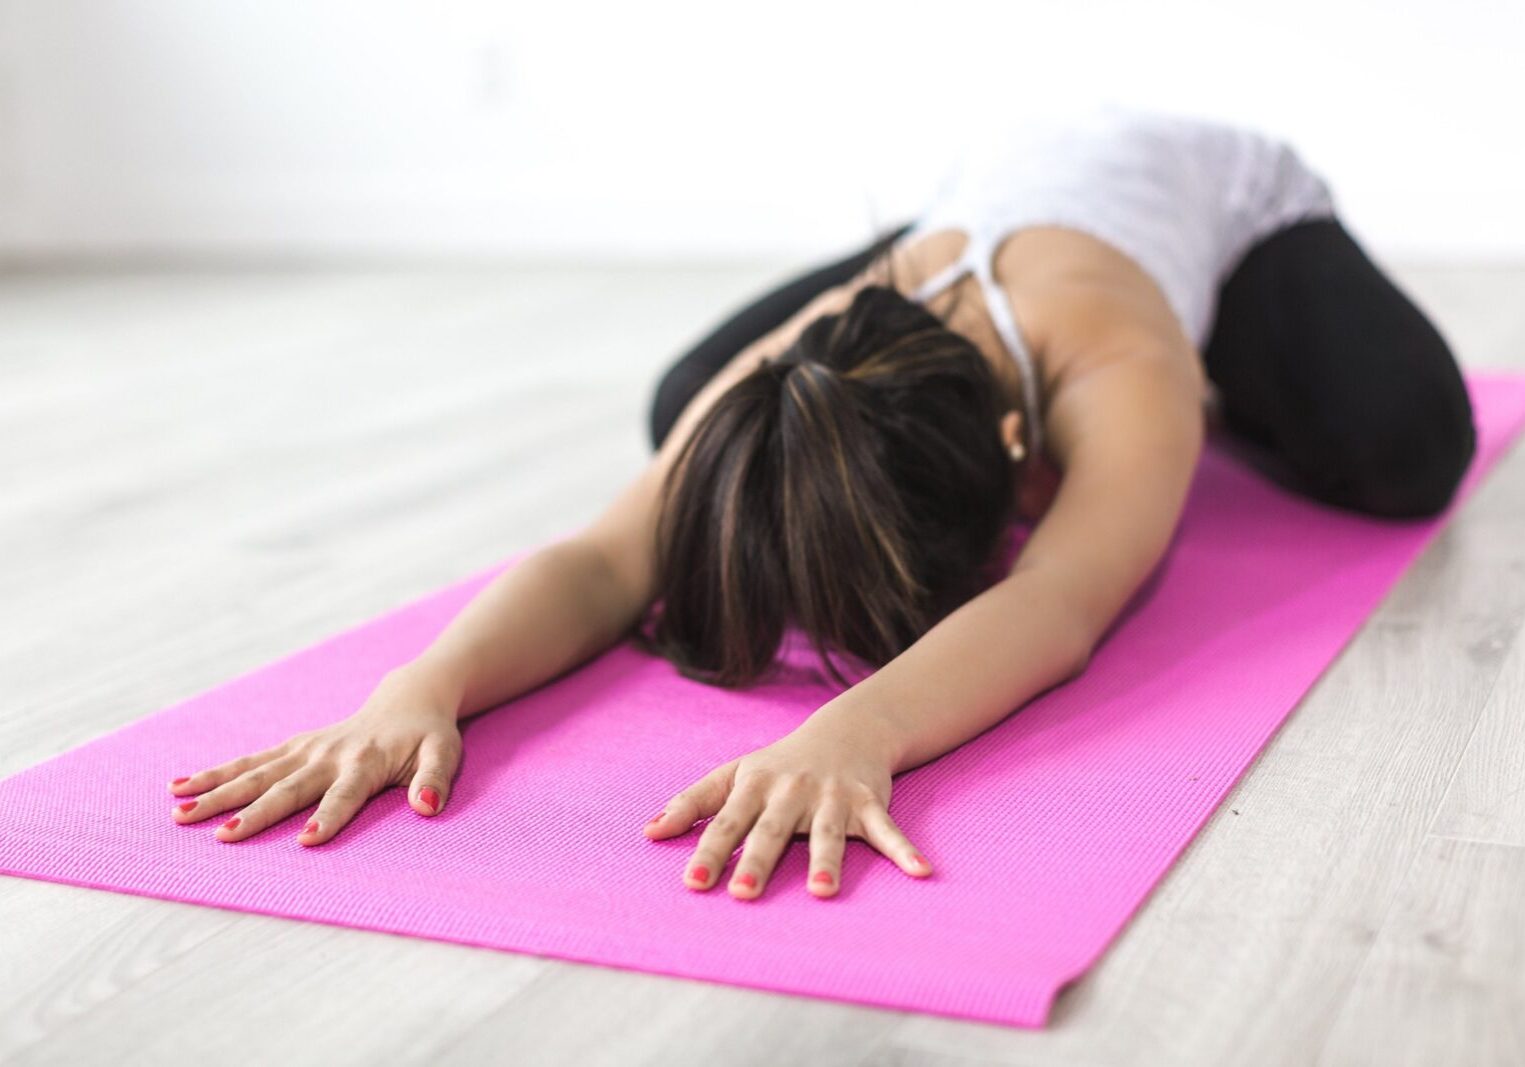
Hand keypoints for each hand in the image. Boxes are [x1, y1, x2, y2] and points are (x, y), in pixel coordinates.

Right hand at [166, 665, 463, 844]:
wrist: (408, 700)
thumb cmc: (428, 736)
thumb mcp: (444, 754)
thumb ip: (435, 780)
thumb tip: (427, 807)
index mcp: (366, 762)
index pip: (345, 796)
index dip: (328, 818)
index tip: (305, 841)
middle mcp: (329, 755)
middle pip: (288, 787)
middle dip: (255, 812)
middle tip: (222, 836)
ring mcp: (305, 750)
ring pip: (256, 773)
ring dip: (218, 793)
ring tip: (180, 813)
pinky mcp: (291, 747)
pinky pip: (248, 761)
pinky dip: (214, 773)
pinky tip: (179, 787)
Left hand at [643, 715, 930, 898]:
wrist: (846, 730)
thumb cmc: (779, 763)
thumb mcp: (733, 775)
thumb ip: (692, 804)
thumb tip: (648, 832)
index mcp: (754, 786)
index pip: (726, 822)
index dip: (709, 852)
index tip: (693, 883)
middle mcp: (791, 791)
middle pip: (772, 830)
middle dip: (758, 860)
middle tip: (743, 893)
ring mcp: (832, 797)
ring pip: (828, 833)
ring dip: (827, 862)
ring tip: (824, 893)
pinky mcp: (869, 802)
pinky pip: (887, 830)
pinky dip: (905, 851)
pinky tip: (921, 872)